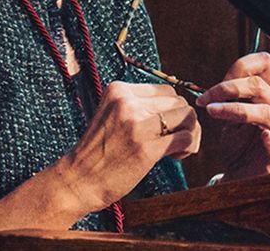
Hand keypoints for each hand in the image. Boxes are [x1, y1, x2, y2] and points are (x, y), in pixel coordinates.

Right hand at [56, 81, 200, 211]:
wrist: (79, 180)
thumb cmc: (100, 151)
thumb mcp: (112, 114)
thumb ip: (139, 106)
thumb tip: (179, 107)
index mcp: (118, 90)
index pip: (166, 90)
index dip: (172, 109)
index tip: (165, 127)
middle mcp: (127, 102)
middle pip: (178, 102)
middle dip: (183, 121)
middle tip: (173, 141)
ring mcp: (137, 124)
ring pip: (187, 116)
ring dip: (189, 133)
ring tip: (175, 149)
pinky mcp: (146, 148)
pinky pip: (186, 138)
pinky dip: (188, 147)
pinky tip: (175, 157)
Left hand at [195, 52, 269, 179]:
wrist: (240, 174)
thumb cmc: (238, 142)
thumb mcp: (230, 111)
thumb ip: (230, 93)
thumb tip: (221, 80)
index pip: (264, 63)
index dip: (241, 66)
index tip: (218, 81)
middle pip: (259, 85)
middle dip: (227, 88)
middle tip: (205, 99)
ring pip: (265, 111)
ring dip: (233, 109)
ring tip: (212, 112)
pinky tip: (261, 137)